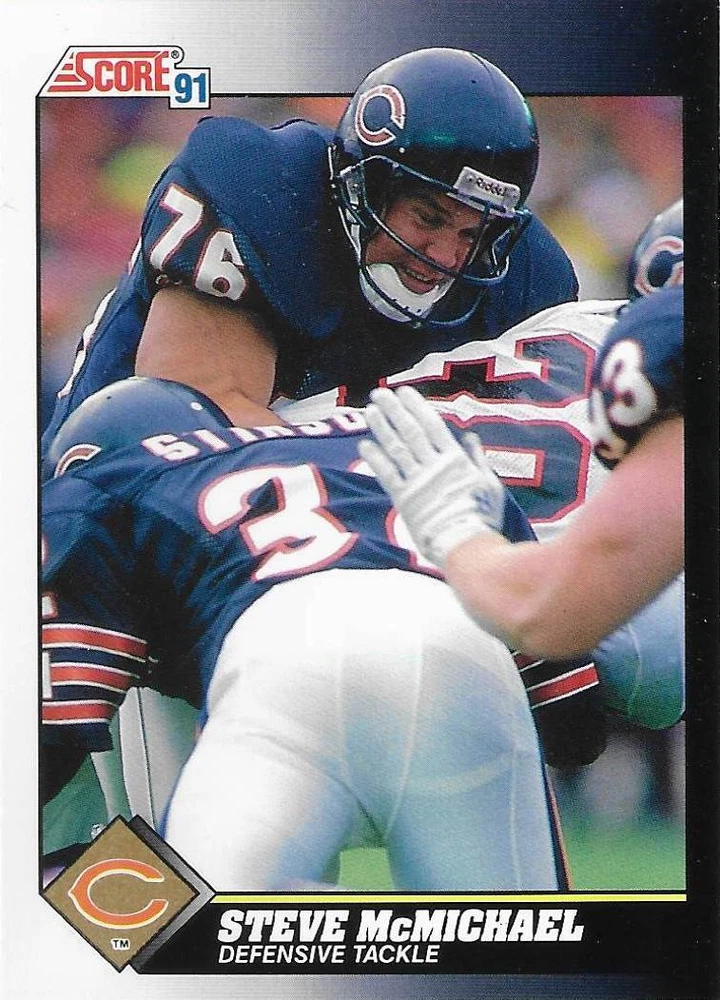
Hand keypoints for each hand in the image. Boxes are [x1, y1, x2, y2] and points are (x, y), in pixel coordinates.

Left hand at [358, 386, 505, 565]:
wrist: (468, 547)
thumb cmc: (483, 518)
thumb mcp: (489, 484)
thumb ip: (477, 458)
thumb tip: (469, 436)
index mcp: (455, 459)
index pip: (432, 425)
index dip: (416, 407)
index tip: (404, 392)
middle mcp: (434, 466)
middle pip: (410, 431)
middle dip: (394, 410)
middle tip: (380, 394)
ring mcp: (418, 482)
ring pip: (396, 449)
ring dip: (382, 428)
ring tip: (370, 411)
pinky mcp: (405, 500)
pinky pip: (387, 475)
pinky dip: (376, 459)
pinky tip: (365, 444)